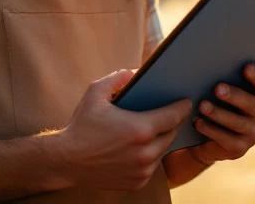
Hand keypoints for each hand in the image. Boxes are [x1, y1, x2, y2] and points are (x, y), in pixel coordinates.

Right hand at [53, 70, 191, 190]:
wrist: (67, 160)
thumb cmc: (81, 125)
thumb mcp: (95, 92)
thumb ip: (118, 78)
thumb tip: (135, 72)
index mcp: (140, 129)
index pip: (173, 116)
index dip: (182, 107)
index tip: (187, 101)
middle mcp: (145, 153)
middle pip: (171, 134)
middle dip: (172, 122)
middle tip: (170, 113)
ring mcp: (143, 170)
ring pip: (162, 151)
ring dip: (160, 139)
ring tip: (156, 128)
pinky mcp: (138, 182)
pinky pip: (152, 166)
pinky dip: (149, 156)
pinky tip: (141, 146)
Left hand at [187, 63, 254, 165]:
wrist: (205, 132)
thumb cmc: (215, 99)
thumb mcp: (221, 87)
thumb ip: (223, 76)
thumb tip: (209, 63)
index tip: (245, 67)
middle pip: (253, 105)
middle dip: (235, 96)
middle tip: (217, 88)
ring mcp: (253, 132)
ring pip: (239, 123)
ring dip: (219, 114)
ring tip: (202, 106)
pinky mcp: (240, 148)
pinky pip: (227, 140)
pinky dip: (211, 130)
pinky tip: (198, 122)